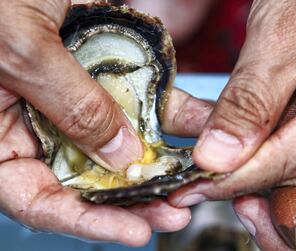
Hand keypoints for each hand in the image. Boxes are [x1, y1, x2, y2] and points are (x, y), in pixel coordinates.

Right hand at [0, 0, 212, 244]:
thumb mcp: (23, 50)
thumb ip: (72, 107)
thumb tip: (123, 156)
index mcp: (0, 136)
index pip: (39, 199)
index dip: (87, 222)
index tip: (136, 233)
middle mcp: (40, 127)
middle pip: (89, 180)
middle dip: (135, 199)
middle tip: (176, 212)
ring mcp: (77, 103)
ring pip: (123, 146)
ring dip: (160, 163)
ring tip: (194, 179)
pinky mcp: (106, 78)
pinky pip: (142, 103)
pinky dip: (171, 115)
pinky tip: (200, 125)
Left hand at [168, 0, 295, 248]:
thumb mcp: (285, 35)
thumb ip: (252, 98)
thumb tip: (217, 158)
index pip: (293, 165)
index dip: (234, 180)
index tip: (191, 185)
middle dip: (283, 228)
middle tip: (238, 206)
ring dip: (287, 217)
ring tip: (244, 194)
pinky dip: (289, 192)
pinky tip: (260, 172)